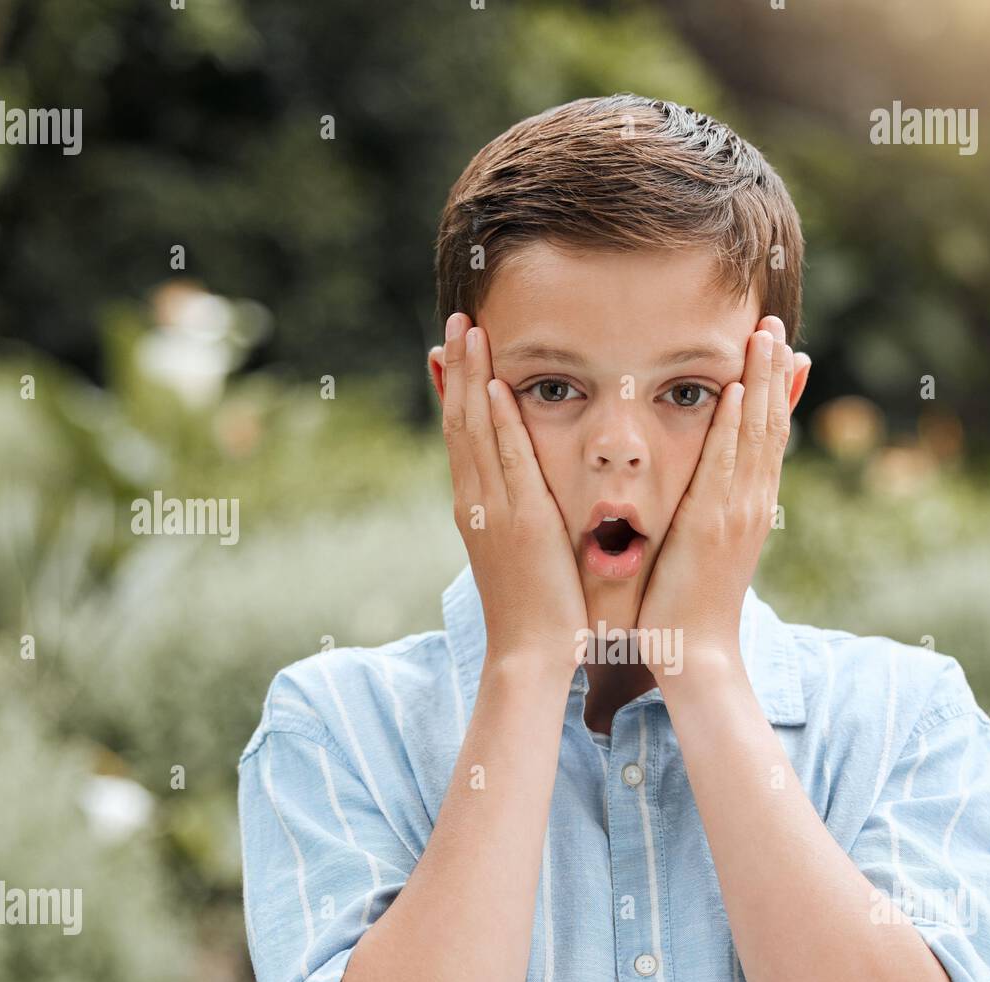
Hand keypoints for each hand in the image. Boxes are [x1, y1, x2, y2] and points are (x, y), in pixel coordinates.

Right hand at [437, 313, 587, 679]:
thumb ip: (519, 520)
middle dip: (456, 368)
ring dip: (469, 377)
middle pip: (459, 421)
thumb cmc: (537, 613)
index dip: (456, 389)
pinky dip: (496, 421)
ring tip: (467, 330)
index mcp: (477, 509)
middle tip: (457, 320)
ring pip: (474, 431)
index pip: (462, 436)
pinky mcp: (519, 521)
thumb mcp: (521, 555)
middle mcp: (476, 502)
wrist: (530, 654)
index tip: (453, 349)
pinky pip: (505, 460)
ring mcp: (493, 510)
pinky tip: (491, 384)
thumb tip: (523, 497)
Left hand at [635, 316, 806, 680]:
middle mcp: (751, 504)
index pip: (768, 438)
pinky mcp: (714, 525)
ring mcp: (738, 513)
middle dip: (775, 373)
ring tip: (766, 335)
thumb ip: (704, 516)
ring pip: (757, 436)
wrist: (695, 654)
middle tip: (776, 323)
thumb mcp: (701, 552)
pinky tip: (739, 388)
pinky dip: (736, 425)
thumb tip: (700, 492)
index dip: (776, 392)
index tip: (780, 351)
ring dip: (763, 382)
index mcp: (749, 508)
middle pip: (771, 426)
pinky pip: (727, 465)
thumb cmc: (687, 609)